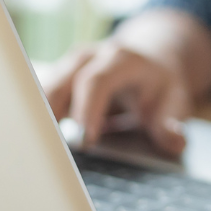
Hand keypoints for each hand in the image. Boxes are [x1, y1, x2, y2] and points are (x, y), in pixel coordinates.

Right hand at [42, 41, 191, 157]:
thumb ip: (172, 123)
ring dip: (40, 120)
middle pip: (62, 83)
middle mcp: (90, 57)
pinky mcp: (57, 79)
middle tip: (53, 152)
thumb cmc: (159, 86)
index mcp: (121, 59)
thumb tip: (175, 142)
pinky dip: (36, 120)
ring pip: (44, 90)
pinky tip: (35, 145)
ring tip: (39, 152)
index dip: (88, 109)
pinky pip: (39, 98)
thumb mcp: (174, 101)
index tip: (86, 140)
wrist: (150, 63)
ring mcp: (69, 66)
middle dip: (55, 116)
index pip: (97, 81)